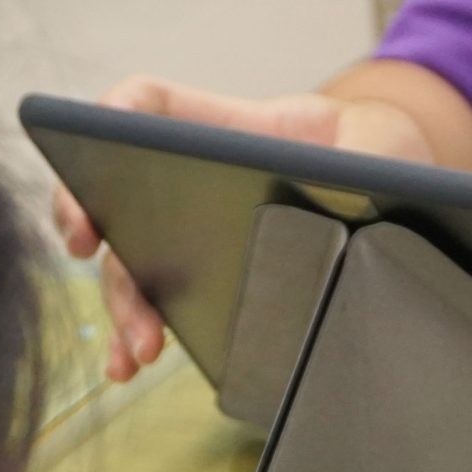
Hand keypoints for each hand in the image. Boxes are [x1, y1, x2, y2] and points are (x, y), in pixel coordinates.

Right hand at [51, 77, 433, 380]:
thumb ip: (364, 161)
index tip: (97, 137)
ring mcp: (189, 231)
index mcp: (222, 130)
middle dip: (92, 217)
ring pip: (130, 260)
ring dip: (121, 305)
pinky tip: (130, 365)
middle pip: (120, 193)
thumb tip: (352, 197)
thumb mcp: (375, 146)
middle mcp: (188, 179)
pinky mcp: (203, 277)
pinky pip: (158, 301)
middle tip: (86, 242)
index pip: (149, 105)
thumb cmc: (372, 154)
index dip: (115, 113)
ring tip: (133, 351)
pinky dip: (137, 333)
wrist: (385, 192)